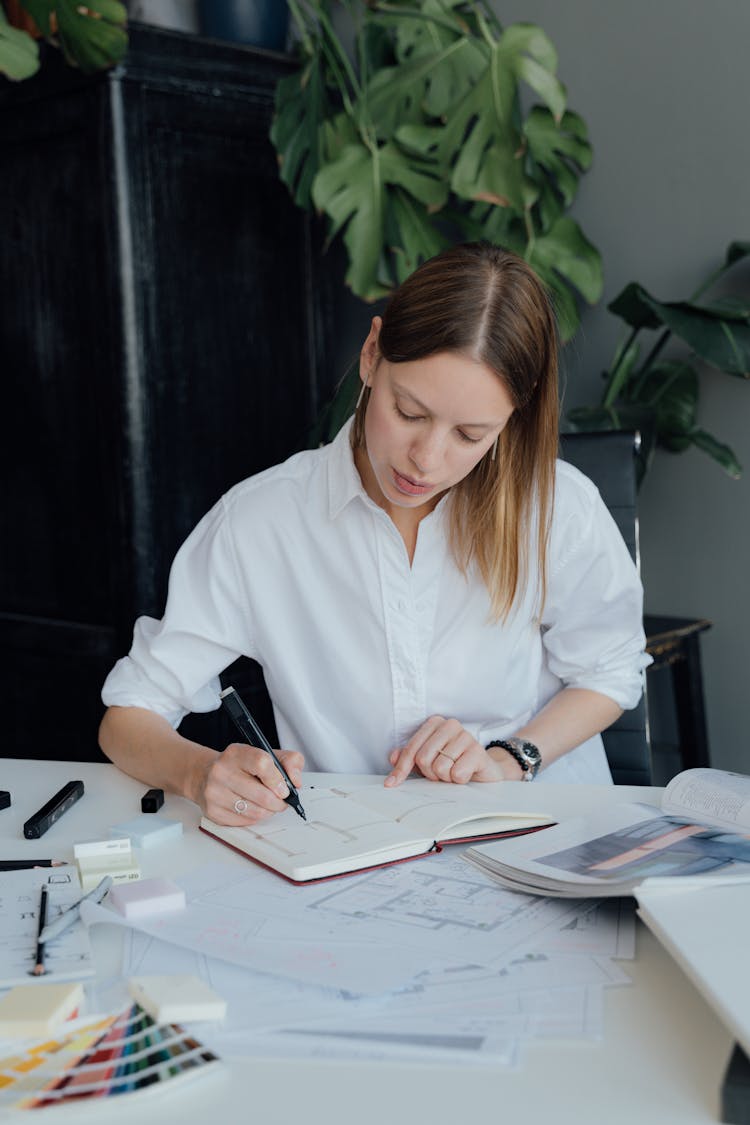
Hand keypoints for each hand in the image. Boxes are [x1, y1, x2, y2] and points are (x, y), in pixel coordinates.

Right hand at [197, 743, 304, 824]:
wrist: (204, 775)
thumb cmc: (239, 766)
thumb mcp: (264, 754)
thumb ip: (288, 761)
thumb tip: (296, 781)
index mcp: (235, 753)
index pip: (262, 764)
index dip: (278, 779)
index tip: (285, 788)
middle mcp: (221, 772)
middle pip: (262, 795)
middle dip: (279, 802)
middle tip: (282, 801)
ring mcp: (215, 793)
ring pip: (256, 812)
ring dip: (268, 811)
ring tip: (268, 804)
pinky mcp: (213, 812)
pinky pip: (245, 822)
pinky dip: (255, 817)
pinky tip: (252, 807)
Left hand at [385, 716, 505, 786]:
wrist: (484, 771)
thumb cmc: (453, 763)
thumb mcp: (427, 761)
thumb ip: (409, 758)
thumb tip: (393, 757)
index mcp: (434, 723)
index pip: (411, 749)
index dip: (401, 769)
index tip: (391, 784)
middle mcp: (450, 725)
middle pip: (423, 759)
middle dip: (430, 774)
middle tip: (441, 773)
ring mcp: (465, 736)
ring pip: (439, 767)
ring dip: (446, 778)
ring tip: (454, 772)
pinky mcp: (478, 751)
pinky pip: (457, 773)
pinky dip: (459, 780)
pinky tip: (466, 774)